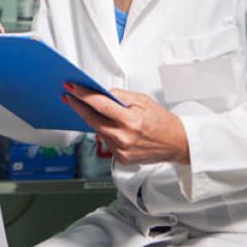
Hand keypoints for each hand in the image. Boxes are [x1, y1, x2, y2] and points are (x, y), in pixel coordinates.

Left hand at [63, 84, 189, 164]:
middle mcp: (125, 137)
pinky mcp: (121, 158)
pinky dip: (104, 131)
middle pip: (92, 119)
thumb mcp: (144, 100)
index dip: (83, 95)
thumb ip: (121, 96)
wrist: (177, 144)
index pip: (100, 105)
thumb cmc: (163, 121)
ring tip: (85, 107)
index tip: (72, 88)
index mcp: (131, 120)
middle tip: (69, 96)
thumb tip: (102, 92)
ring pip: (98, 131)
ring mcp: (122, 150)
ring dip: (91, 119)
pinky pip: (106, 141)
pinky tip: (105, 124)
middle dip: (78, 106)